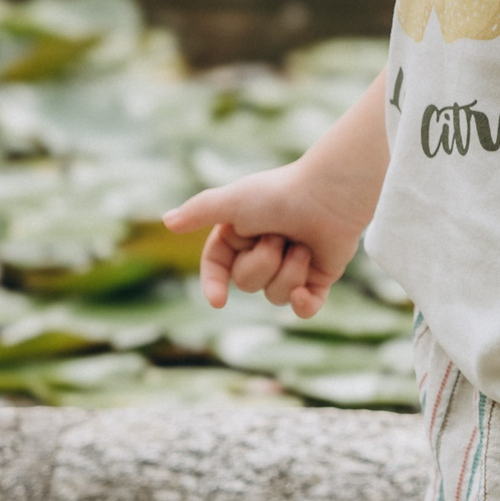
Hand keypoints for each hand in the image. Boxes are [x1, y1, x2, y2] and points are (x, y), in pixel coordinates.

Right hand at [162, 158, 368, 316]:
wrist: (332, 194)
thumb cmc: (281, 193)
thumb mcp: (233, 201)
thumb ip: (200, 210)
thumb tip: (167, 221)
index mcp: (240, 233)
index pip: (217, 266)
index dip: (213, 284)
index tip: (218, 301)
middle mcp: (264, 250)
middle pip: (248, 283)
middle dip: (263, 263)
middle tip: (280, 236)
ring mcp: (292, 266)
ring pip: (276, 295)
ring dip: (289, 271)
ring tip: (303, 245)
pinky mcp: (319, 277)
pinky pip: (306, 308)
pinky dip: (305, 304)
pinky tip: (305, 293)